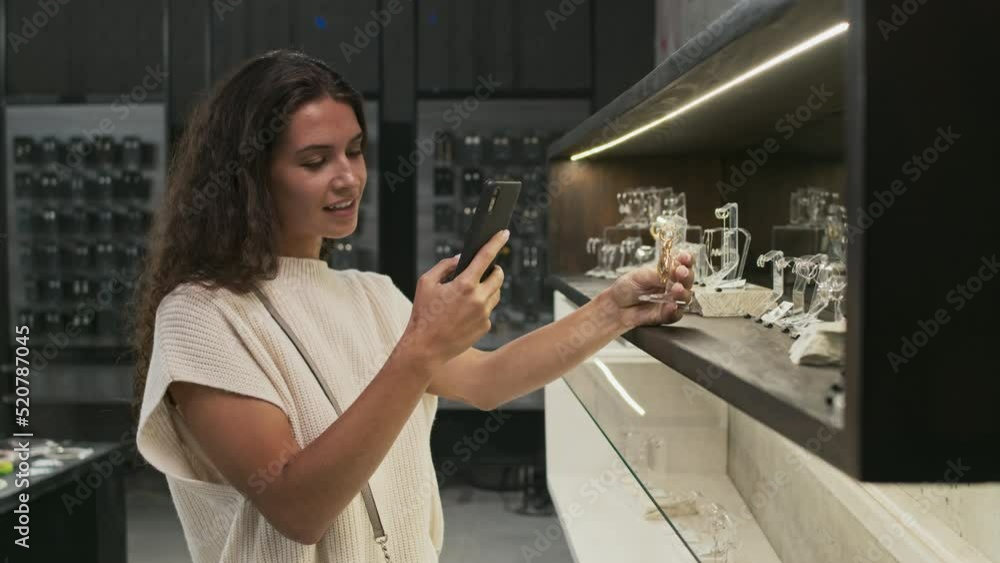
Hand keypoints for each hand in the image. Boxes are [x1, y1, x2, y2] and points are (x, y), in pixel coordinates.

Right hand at [399, 229, 508, 366]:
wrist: (426, 348)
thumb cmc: (423, 314)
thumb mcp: (426, 283)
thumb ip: (444, 266)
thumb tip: (461, 258)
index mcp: (464, 284)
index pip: (486, 257)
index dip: (496, 242)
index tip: (504, 233)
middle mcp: (478, 298)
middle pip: (498, 276)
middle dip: (495, 270)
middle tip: (487, 269)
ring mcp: (484, 314)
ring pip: (496, 294)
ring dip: (488, 288)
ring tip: (471, 292)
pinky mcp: (485, 326)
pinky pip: (488, 310)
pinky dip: (481, 307)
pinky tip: (464, 313)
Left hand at [607, 252, 693, 328]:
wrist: (616, 305)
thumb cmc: (627, 287)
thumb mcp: (639, 275)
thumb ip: (656, 274)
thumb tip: (671, 271)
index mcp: (668, 272)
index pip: (682, 264)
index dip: (686, 260)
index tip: (685, 257)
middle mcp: (673, 285)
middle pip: (687, 280)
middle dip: (686, 275)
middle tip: (681, 273)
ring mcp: (671, 300)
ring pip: (685, 297)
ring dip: (683, 293)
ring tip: (676, 289)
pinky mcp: (667, 315)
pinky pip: (676, 314)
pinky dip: (675, 310)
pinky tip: (672, 306)